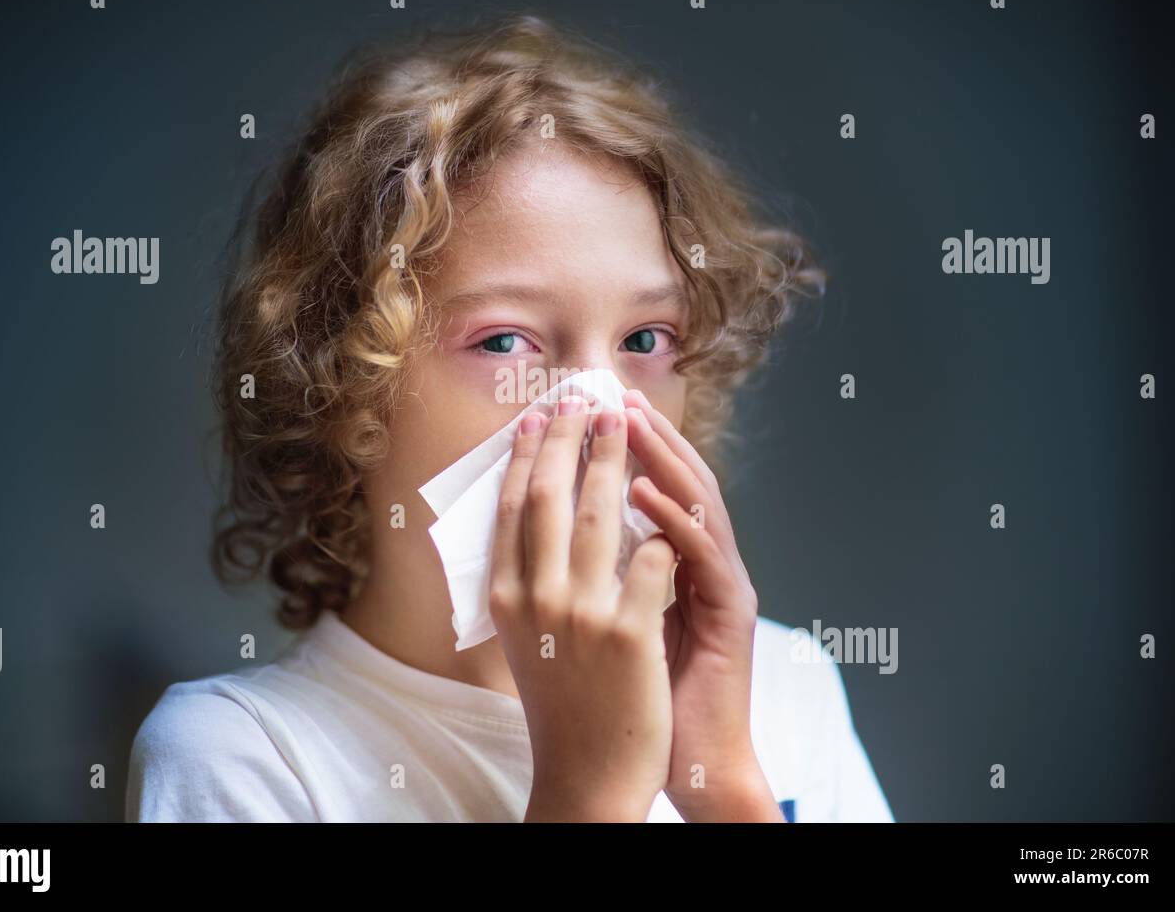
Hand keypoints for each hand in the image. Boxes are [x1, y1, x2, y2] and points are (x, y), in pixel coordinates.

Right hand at [490, 395, 675, 821]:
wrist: (588, 776)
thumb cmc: (561, 705)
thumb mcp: (524, 639)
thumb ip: (524, 582)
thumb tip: (530, 516)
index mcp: (504, 599)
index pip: (510, 507)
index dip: (526, 454)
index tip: (540, 415)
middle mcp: (535, 600)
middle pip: (549, 496)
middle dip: (569, 438)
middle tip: (587, 399)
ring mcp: (581, 616)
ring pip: (602, 513)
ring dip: (615, 457)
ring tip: (627, 421)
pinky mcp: (629, 633)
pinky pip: (653, 557)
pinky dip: (663, 524)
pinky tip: (670, 497)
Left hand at [622, 388, 784, 821]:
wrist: (691, 760)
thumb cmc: (645, 693)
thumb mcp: (612, 619)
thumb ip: (599, 572)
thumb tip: (551, 534)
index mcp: (674, 562)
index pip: (649, 487)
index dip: (618, 448)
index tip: (580, 413)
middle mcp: (704, 563)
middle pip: (678, 481)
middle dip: (644, 434)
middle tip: (611, 395)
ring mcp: (723, 582)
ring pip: (697, 503)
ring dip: (662, 457)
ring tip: (628, 422)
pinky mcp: (733, 611)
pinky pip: (702, 553)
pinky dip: (672, 516)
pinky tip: (641, 491)